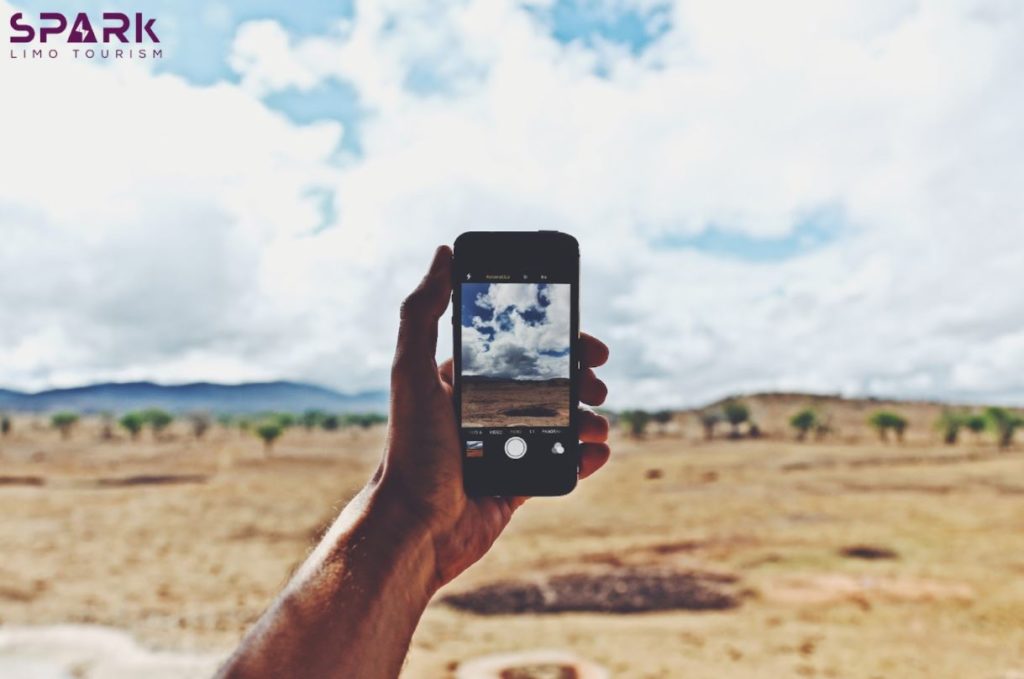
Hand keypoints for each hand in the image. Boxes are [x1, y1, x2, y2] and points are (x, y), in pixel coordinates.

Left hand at [376, 245, 610, 589]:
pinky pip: (562, 466)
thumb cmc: (410, 451)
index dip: (559, 342)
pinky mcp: (517, 485)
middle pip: (550, 385)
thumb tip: (443, 252)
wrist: (416, 529)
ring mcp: (504, 448)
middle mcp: (485, 411)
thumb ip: (423, 313)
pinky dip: (585, 459)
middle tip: (597, 386)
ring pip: (562, 424)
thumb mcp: (411, 373)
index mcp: (463, 382)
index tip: (591, 343)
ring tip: (596, 426)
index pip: (519, 350)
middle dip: (581, 380)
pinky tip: (597, 454)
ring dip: (589, 420)